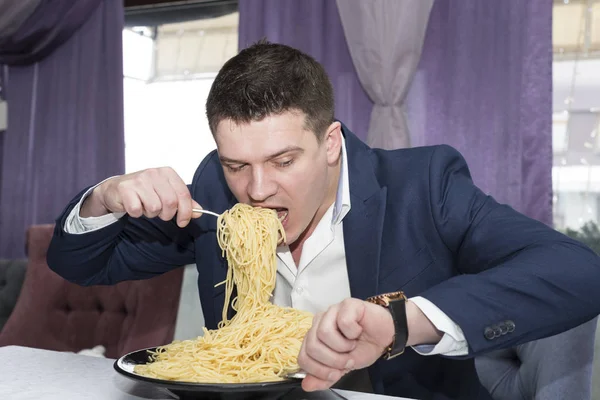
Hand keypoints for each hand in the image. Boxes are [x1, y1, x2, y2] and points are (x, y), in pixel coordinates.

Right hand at [80, 167, 201, 226]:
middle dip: (167, 214)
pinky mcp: (125, 189)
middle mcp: (154, 173)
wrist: (115, 188)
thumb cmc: (144, 191)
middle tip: (161, 214)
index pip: (183, 194)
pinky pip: (137, 210)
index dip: (186, 212)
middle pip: (170, 203)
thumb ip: (183, 202)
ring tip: (145, 207)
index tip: (183, 222)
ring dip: (151, 214)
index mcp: (167, 173)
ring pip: (154, 208)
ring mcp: (139, 180)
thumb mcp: (166, 193)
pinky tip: (134, 206)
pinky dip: (137, 213)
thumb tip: (199, 212)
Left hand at [297, 298, 394, 391]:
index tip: (335, 373)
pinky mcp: (347, 304)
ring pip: (323, 333)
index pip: (303, 357)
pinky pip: (342, 321)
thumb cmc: (364, 347)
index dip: (318, 370)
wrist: (386, 336)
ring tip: (352, 344)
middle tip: (347, 359)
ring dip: (342, 346)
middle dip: (333, 360)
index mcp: (315, 337)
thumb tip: (306, 385)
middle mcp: (320, 322)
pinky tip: (358, 331)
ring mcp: (332, 311)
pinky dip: (353, 332)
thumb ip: (324, 377)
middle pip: (312, 346)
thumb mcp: (343, 368)